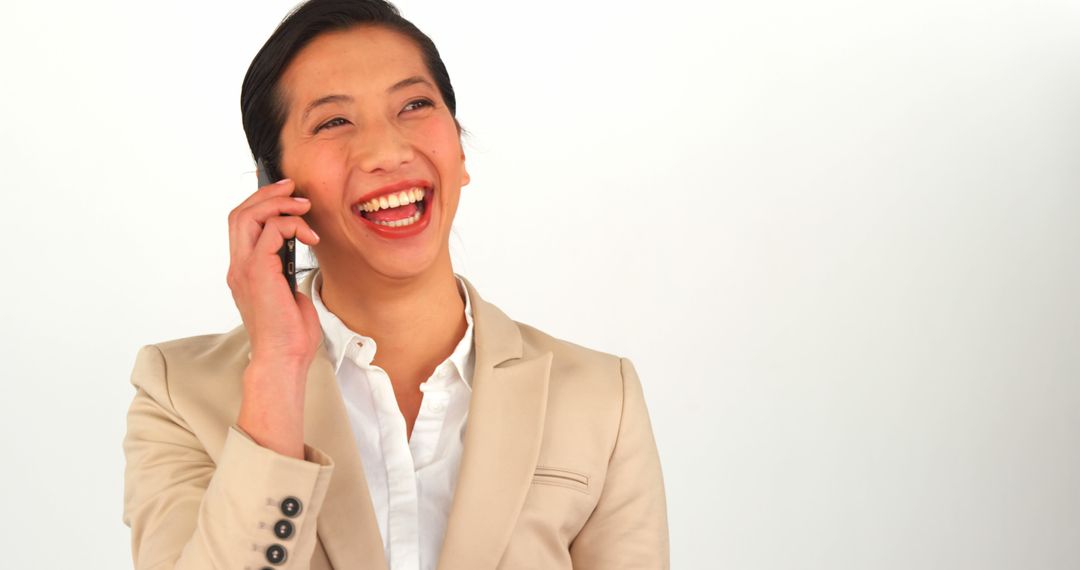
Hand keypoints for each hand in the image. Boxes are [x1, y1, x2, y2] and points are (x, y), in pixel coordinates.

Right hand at [226, 177, 320, 457]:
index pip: (241, 225)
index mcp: (243, 270)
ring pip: (248, 216)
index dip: (259, 203)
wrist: (284, 357)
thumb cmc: (290, 333)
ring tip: (303, 206)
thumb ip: (287, 271)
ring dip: (278, 204)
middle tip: (292, 188)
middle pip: (239, 213)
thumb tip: (300, 252)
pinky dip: (291, 225)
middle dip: (267, 194)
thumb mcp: (290, 293)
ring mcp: (244, 268)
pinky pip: (269, 231)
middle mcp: (238, 266)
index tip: (285, 193)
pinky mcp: (258, 272)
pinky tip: (309, 236)